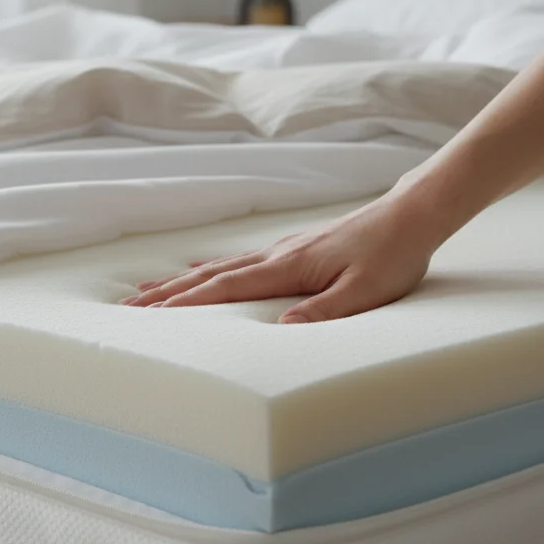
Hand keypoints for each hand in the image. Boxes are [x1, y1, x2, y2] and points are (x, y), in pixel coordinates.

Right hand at [121, 194, 446, 323]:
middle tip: (130, 309)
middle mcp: (277, 255)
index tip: (149, 316)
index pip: (225, 288)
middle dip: (168, 294)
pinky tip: (204, 274)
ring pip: (220, 268)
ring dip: (182, 282)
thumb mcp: (366, 290)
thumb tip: (282, 330)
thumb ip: (325, 311)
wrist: (412, 214)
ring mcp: (283, 250)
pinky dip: (210, 272)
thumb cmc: (393, 254)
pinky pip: (239, 264)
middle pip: (210, 276)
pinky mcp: (295, 250)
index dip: (185, 303)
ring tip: (149, 292)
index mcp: (288, 267)